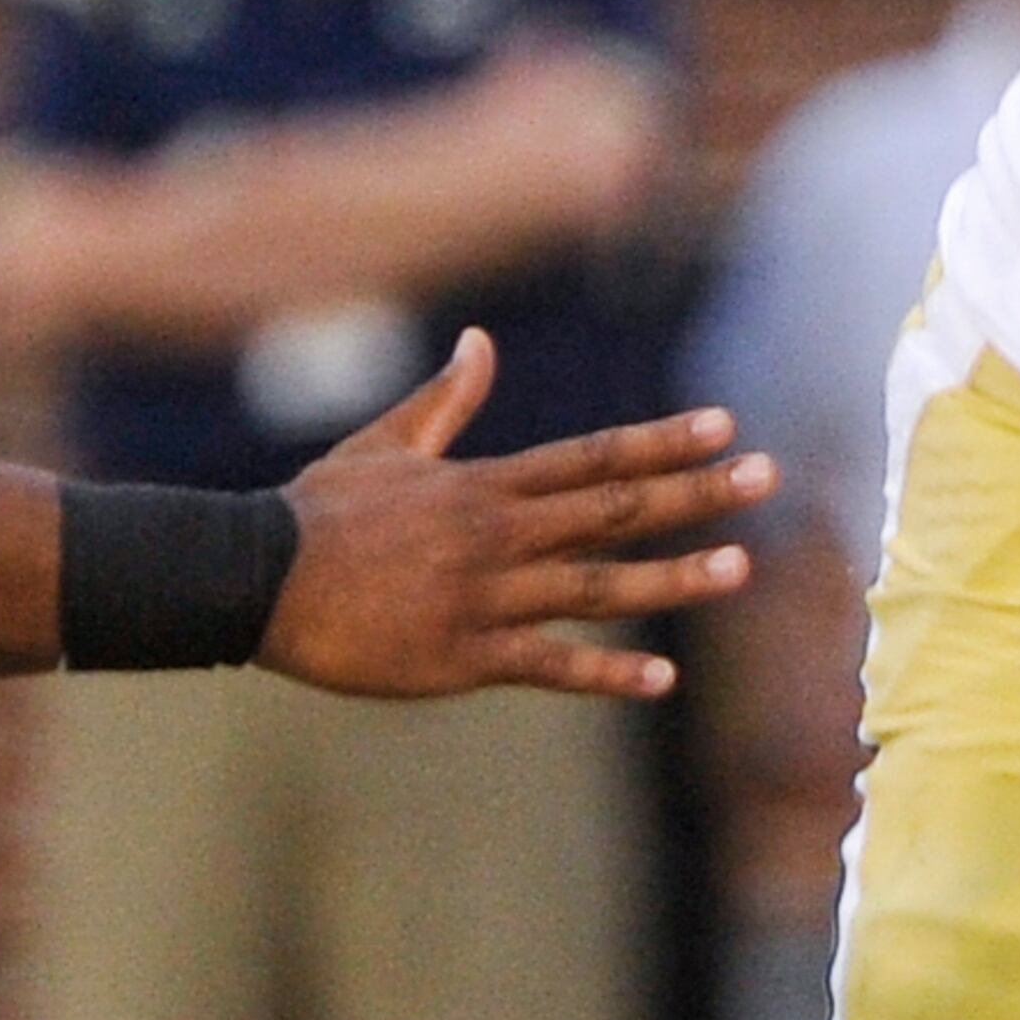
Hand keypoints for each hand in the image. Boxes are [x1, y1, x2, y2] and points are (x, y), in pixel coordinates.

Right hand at [262, 331, 768, 701]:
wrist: (253, 578)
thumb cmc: (319, 512)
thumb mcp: (385, 446)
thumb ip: (447, 402)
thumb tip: (480, 344)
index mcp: (483, 485)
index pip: (592, 456)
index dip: (662, 441)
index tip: (725, 427)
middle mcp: (496, 534)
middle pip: (613, 508)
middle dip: (694, 493)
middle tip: (766, 477)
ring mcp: (485, 596)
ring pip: (596, 585)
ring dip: (671, 577)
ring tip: (739, 567)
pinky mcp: (463, 655)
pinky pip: (547, 665)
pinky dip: (605, 672)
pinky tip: (662, 676)